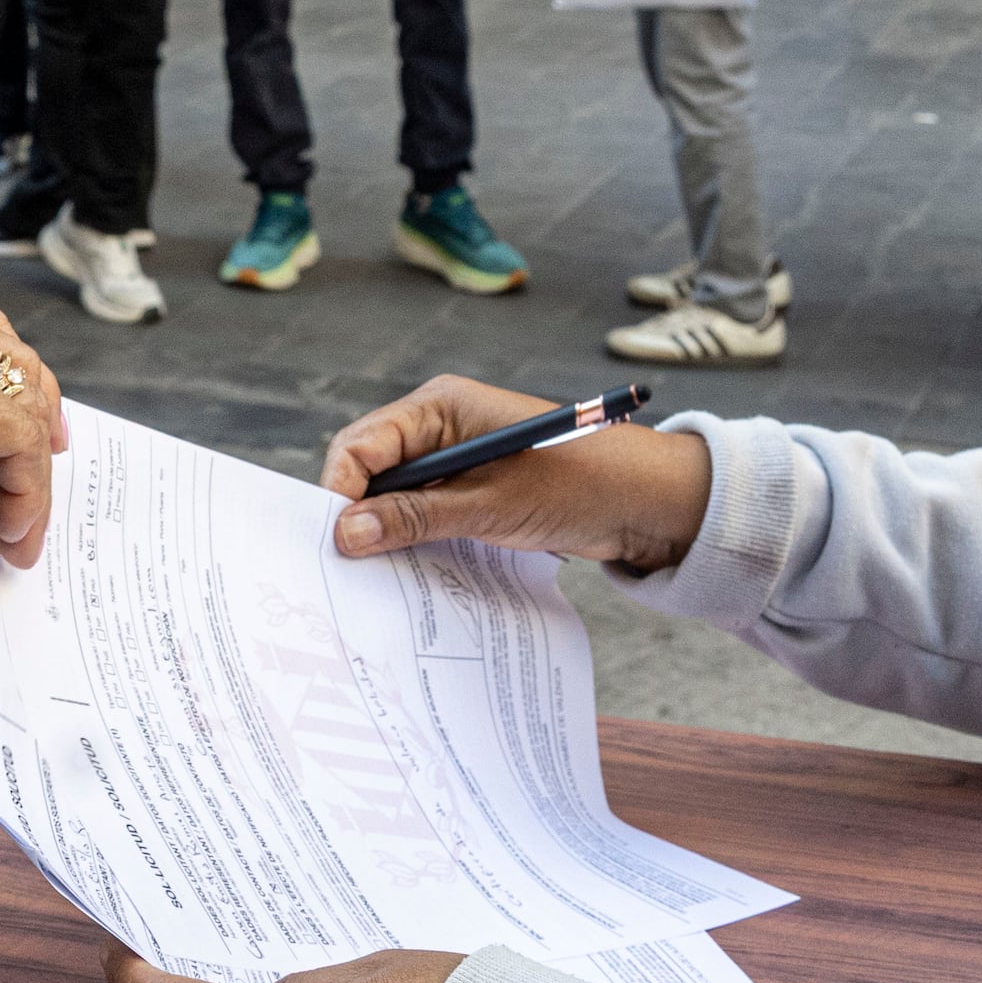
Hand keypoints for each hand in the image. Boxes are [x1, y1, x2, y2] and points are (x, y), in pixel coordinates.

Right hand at [0, 260, 70, 566]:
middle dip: (37, 410)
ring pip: (23, 394)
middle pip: (8, 348)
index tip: (23, 424)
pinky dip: (27, 487)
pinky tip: (14, 527)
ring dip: (33, 467)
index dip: (6, 377)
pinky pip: (18, 436)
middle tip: (44, 461)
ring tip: (24, 523)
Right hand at [320, 374, 714, 569]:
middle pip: (372, 471)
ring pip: (397, 498)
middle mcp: (441, 427)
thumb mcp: (491, 505)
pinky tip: (415, 572)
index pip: (362, 444)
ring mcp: (456, 460)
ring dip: (390, 533)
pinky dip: (418, 541)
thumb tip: (346, 534)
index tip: (334, 542)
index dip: (342, 491)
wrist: (647, 502)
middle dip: (359, 516)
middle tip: (349, 568)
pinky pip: (426, 515)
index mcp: (440, 406)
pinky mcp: (473, 491)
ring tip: (380, 576)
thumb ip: (417, 517)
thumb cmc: (577, 484)